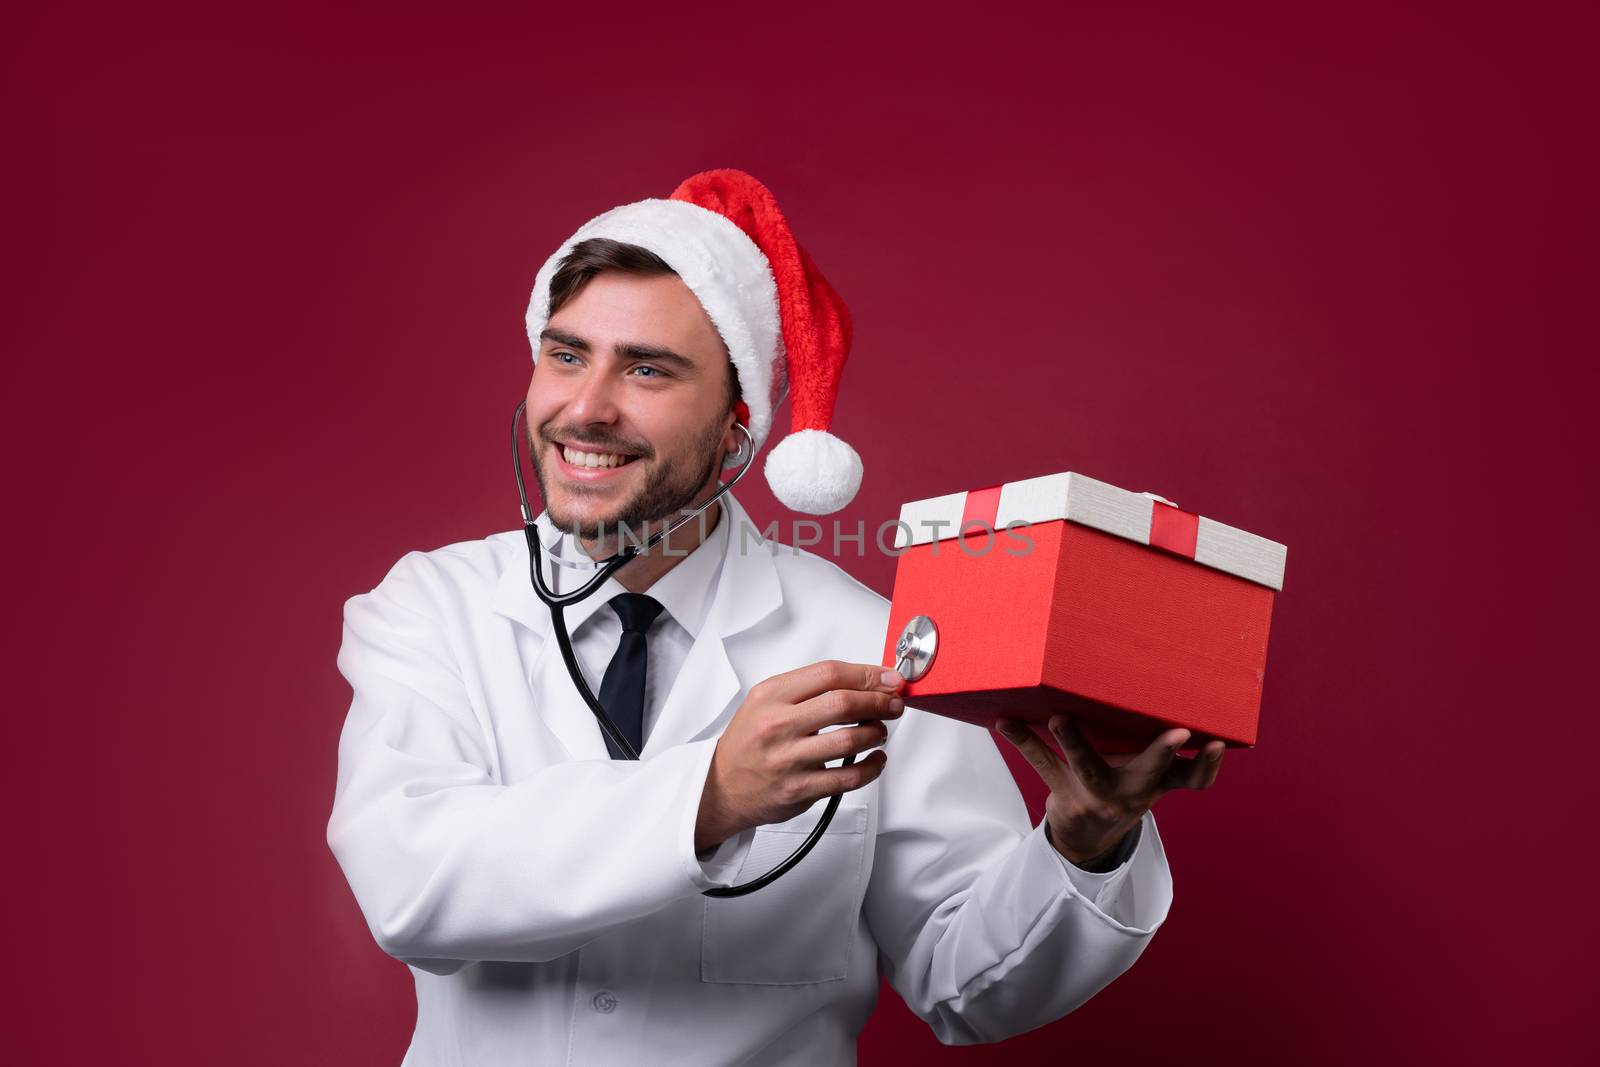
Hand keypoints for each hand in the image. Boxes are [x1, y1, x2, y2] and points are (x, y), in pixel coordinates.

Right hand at [696, 661, 904, 851]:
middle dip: (879, 701)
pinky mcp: (800, 789)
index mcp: (771, 696)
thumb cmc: (750, 741)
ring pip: (850, 740)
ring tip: (879, 730)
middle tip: (893, 703)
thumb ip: (808, 689)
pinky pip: (848, 778)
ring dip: (876, 732)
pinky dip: (872, 767)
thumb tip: (863, 682)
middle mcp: (778, 725)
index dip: (866, 673)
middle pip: (843, 704)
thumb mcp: (766, 701)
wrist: (722, 785)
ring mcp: (789, 759)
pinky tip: (875, 759)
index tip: (887, 678)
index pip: (828, 674)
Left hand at [994, 715, 1224, 866]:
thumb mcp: (1151, 777)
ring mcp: (1096, 795)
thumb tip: (1181, 688)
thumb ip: (1166, 751)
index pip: (1192, 778)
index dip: (1207, 763)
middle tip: (1177, 732)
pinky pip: (1042, 764)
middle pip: (1148, 774)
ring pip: (1087, 767)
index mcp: (1158, 784)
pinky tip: (1004, 722)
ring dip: (1075, 741)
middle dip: (1162, 752)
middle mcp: (1131, 793)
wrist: (1086, 836)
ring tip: (1059, 718)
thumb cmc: (1125, 785)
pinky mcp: (1063, 792)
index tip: (1216, 742)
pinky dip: (1023, 741)